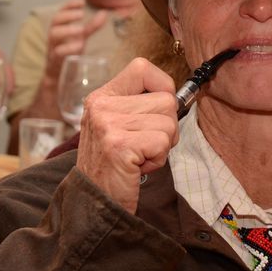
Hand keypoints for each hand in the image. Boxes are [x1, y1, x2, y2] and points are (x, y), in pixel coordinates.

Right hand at [46, 0, 109, 66]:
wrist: (57, 74)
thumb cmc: (69, 52)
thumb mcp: (81, 37)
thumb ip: (91, 26)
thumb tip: (104, 12)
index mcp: (60, 27)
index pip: (61, 11)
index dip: (70, 5)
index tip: (82, 1)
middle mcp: (54, 35)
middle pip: (55, 20)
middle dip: (68, 15)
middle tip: (81, 14)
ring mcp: (53, 47)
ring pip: (53, 34)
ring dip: (67, 30)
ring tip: (81, 29)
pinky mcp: (55, 60)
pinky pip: (58, 52)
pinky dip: (68, 48)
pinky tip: (79, 45)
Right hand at [74, 56, 181, 215]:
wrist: (95, 201)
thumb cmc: (114, 165)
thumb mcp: (117, 126)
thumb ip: (139, 107)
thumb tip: (176, 96)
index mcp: (101, 97)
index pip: (142, 68)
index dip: (162, 85)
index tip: (158, 108)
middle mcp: (101, 106)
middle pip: (165, 101)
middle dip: (165, 128)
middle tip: (143, 145)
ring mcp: (108, 124)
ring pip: (168, 124)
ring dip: (161, 146)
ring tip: (138, 157)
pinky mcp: (118, 144)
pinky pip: (162, 142)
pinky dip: (157, 160)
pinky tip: (137, 166)